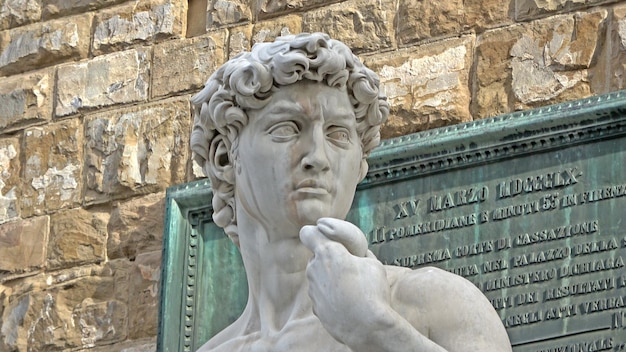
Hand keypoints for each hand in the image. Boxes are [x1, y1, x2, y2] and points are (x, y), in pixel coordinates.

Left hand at [299, 218, 391, 346]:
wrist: (367, 327)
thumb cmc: (372, 292)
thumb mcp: (373, 264)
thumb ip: (360, 255)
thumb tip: (358, 254)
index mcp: (328, 253)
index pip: (308, 233)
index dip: (314, 233)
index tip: (322, 237)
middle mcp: (314, 269)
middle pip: (317, 257)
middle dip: (329, 260)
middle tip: (348, 268)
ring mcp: (313, 289)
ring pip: (319, 277)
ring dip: (331, 279)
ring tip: (352, 290)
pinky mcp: (315, 307)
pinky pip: (322, 295)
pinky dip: (331, 297)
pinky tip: (347, 303)